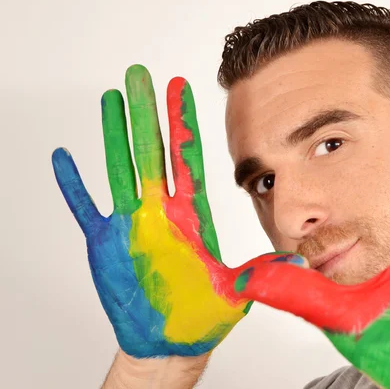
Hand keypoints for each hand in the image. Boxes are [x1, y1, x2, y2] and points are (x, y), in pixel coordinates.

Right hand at [52, 65, 299, 357]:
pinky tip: (65, 157)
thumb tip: (297, 259)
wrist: (173, 341)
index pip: (187, 158)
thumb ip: (261, 271)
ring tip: (110, 99)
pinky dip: (74, 184)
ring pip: (120, 167)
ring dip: (114, 133)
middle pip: (151, 151)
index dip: (183, 123)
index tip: (181, 88)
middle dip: (146, 112)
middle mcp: (161, 211)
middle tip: (140, 74)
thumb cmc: (204, 316)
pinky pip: (85, 207)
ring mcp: (132, 224)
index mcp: (192, 214)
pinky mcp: (106, 243)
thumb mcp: (237, 290)